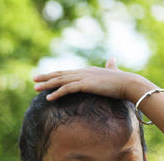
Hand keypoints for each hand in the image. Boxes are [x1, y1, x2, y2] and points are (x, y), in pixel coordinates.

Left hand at [33, 58, 153, 102]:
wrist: (129, 84)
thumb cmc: (122, 81)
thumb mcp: (113, 72)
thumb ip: (110, 66)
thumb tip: (112, 59)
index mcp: (86, 71)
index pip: (66, 72)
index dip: (54, 74)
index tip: (44, 76)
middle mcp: (83, 72)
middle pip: (60, 74)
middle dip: (46, 77)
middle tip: (34, 79)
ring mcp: (83, 77)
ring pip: (60, 81)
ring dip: (47, 85)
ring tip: (35, 88)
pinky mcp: (85, 85)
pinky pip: (67, 89)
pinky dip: (56, 93)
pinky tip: (48, 98)